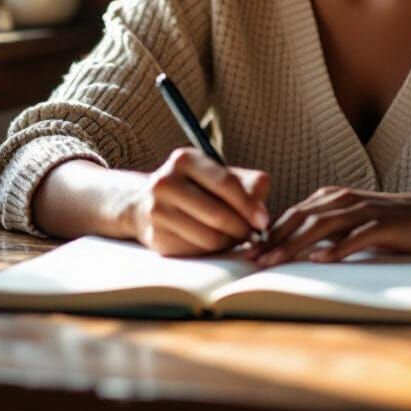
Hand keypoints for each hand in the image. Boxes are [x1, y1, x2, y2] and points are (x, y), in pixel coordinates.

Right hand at [123, 148, 269, 256]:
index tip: (263, 220)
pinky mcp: (156, 238)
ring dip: (230, 242)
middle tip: (254, 234)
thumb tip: (261, 212)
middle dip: (242, 228)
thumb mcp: (219, 174)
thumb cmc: (196, 187)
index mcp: (185, 159)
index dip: (248, 204)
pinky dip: (213, 251)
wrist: (146, 202)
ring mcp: (157, 211)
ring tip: (237, 237)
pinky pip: (196, 252)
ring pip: (208, 238)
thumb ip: (248, 184)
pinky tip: (216, 242)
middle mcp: (166, 182)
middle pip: (217, 214)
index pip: (225, 183)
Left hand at [254, 186, 410, 266]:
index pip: (294, 214)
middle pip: (301, 218)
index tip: (248, 252)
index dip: (269, 233)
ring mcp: (364, 211)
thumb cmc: (390, 222)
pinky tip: (320, 260)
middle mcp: (344, 199)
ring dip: (294, 244)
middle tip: (251, 260)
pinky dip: (336, 248)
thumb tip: (295, 246)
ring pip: (322, 226)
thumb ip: (326, 229)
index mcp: (333, 197)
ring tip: (274, 262)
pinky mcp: (383, 224)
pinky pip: (355, 237)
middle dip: (273, 240)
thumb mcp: (353, 222)